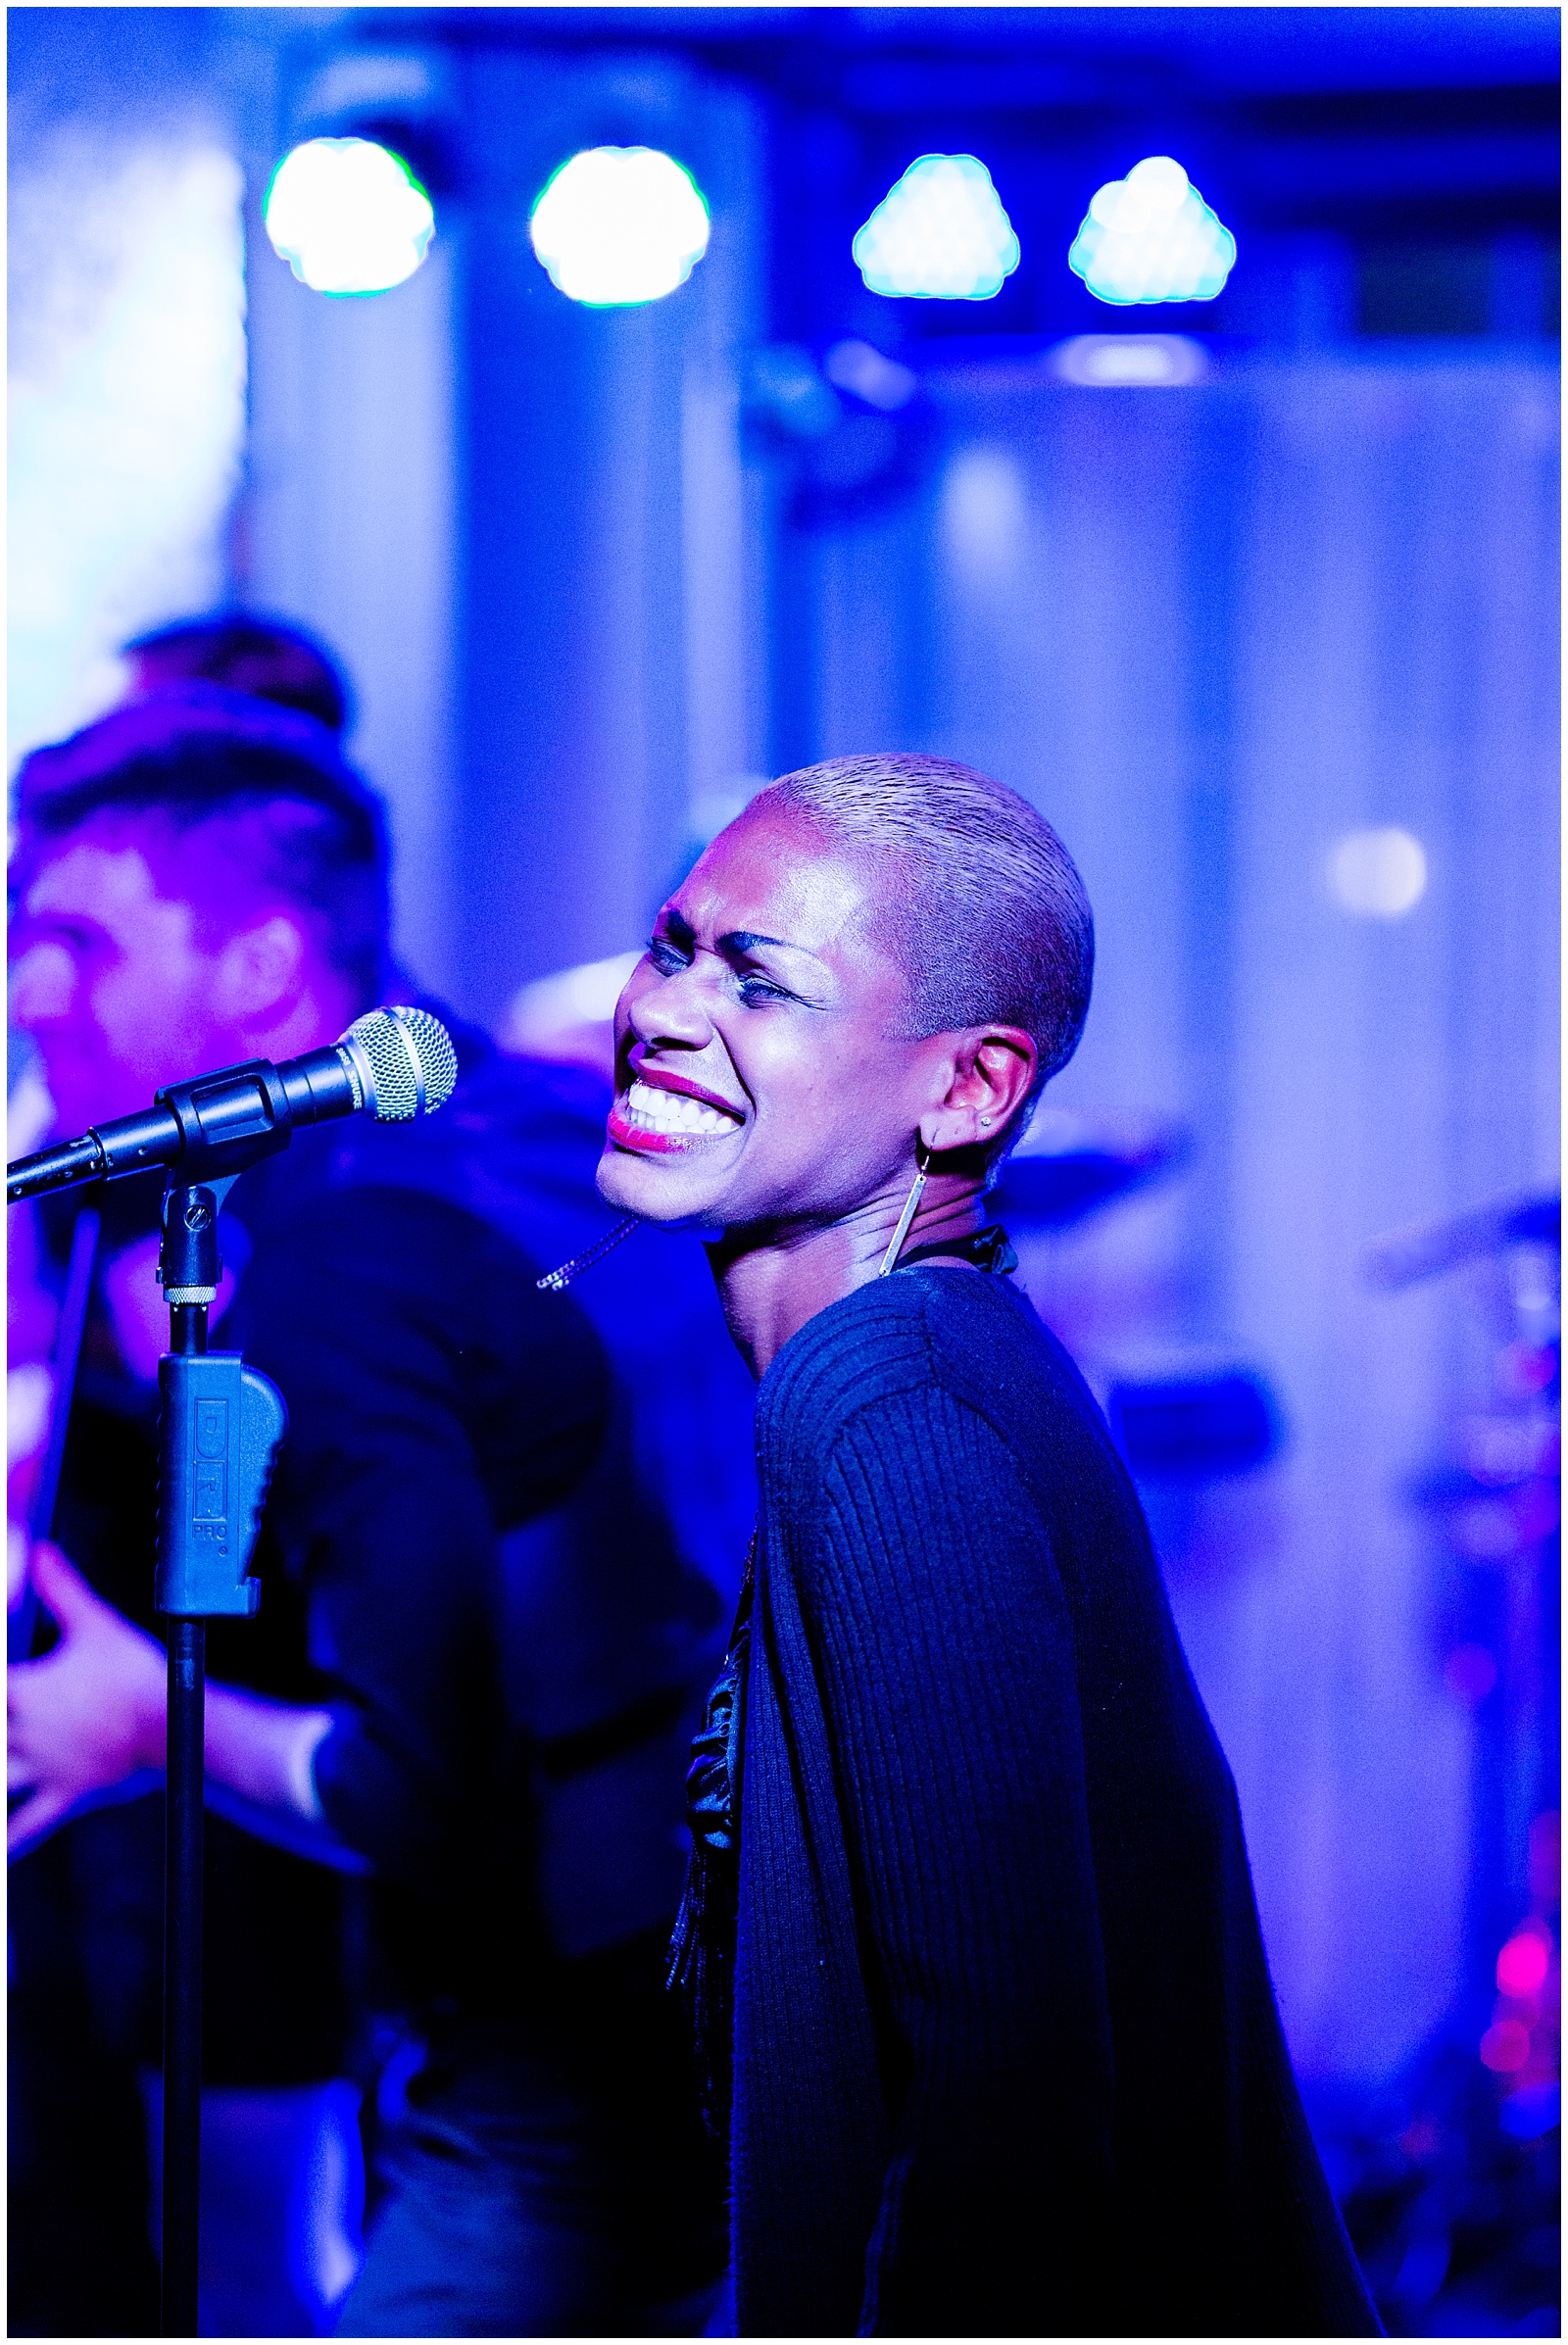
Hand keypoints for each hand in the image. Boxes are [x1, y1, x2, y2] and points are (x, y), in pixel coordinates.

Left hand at [7, 1544, 165, 1854]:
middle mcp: (26, 1732)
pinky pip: (28, 1824)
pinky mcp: (66, 1794)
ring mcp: (44, 1767)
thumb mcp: (95, 1622)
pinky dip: (7, 1842)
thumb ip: (61, 1587)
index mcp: (26, 1689)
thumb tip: (40, 1551)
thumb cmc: (136, 1674)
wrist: (171, 1721)